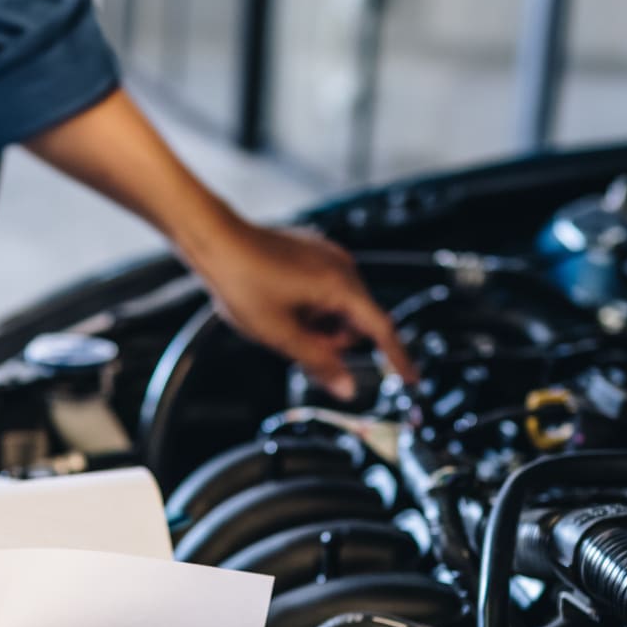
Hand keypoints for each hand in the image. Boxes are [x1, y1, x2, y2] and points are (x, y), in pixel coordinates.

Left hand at [186, 220, 417, 398]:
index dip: (397, 358)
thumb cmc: (242, 278)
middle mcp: (341, 266)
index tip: (410, 378)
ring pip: (338, 306)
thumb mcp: (281, 334)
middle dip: (333, 340)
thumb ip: (319, 363)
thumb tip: (345, 387)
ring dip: (319, 323)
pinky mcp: (312, 253)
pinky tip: (280, 305)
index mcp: (341, 285)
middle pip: (355, 321)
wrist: (216, 239)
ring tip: (283, 321)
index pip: (382, 330)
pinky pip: (324, 289)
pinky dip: (310, 306)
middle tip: (298, 343)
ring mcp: (327, 256)